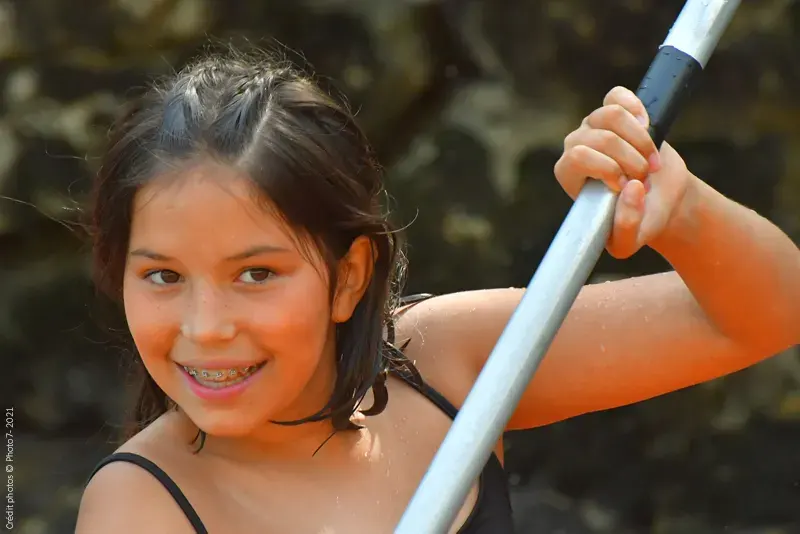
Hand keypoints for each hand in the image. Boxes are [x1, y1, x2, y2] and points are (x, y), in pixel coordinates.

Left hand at [554, 86, 692, 258]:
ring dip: (641, 139)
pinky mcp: (614, 110)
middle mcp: (576, 147)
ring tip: (651, 161)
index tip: (627, 186)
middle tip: (644, 177)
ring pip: (611, 114)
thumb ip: (625, 228)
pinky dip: (637, 108)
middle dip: (631, 158)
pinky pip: (617, 95)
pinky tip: (649, 127)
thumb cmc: (640, 219)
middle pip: (599, 137)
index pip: (577, 157)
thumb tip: (630, 189)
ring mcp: (593, 125)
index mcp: (569, 175)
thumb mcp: (630, 240)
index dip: (608, 168)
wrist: (661, 198)